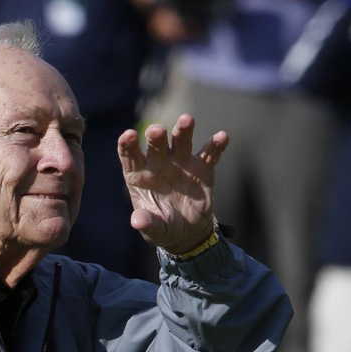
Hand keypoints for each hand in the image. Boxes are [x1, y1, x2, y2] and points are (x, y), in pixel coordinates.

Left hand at [117, 114, 227, 253]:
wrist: (188, 231)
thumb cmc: (163, 226)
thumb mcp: (154, 229)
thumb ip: (147, 223)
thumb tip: (137, 221)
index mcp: (139, 174)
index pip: (130, 155)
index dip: (128, 144)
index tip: (128, 135)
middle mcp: (159, 163)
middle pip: (156, 144)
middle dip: (156, 136)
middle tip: (158, 130)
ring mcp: (181, 162)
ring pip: (181, 141)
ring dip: (184, 130)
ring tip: (187, 120)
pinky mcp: (203, 167)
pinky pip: (209, 153)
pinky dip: (215, 145)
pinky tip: (222, 137)